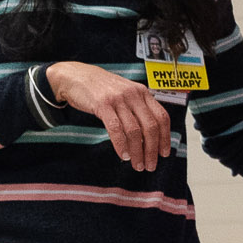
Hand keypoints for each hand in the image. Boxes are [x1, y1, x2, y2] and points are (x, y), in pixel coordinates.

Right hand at [45, 61, 170, 172]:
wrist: (76, 76)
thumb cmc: (101, 88)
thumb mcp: (125, 93)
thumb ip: (137, 109)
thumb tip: (148, 136)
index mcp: (142, 92)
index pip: (161, 117)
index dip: (165, 138)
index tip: (164, 153)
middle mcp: (134, 95)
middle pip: (150, 127)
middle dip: (152, 150)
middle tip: (150, 166)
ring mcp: (118, 99)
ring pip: (134, 131)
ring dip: (137, 152)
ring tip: (137, 165)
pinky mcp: (103, 104)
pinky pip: (116, 129)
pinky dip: (121, 145)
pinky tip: (123, 156)